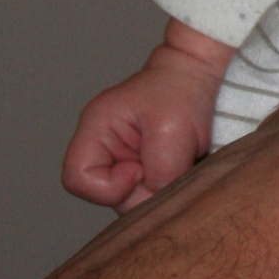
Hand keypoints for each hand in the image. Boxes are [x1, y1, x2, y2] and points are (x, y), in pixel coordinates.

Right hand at [62, 20, 236, 207]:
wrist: (202, 78)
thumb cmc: (182, 91)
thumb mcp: (171, 131)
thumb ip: (161, 173)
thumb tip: (158, 201)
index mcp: (95, 130)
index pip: (77, 178)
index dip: (109, 186)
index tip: (140, 169)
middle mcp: (103, 148)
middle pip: (107, 196)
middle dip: (142, 190)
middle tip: (170, 166)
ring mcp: (122, 160)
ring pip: (131, 199)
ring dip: (158, 189)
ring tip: (178, 162)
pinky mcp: (144, 169)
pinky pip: (148, 194)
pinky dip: (167, 188)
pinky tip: (179, 166)